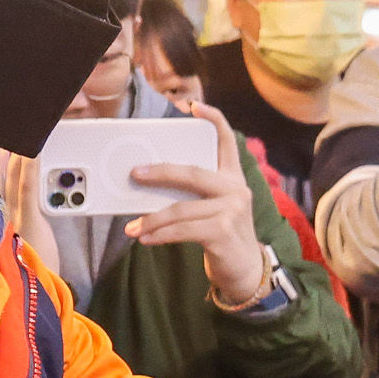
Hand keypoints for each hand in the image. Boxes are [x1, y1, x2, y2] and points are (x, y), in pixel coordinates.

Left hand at [120, 106, 274, 308]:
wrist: (246, 271)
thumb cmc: (223, 236)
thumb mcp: (215, 209)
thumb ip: (195, 194)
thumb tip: (152, 189)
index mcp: (233, 178)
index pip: (227, 141)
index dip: (213, 120)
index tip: (195, 106)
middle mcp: (236, 190)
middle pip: (192, 173)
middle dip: (160, 172)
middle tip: (135, 174)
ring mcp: (231, 210)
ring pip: (181, 208)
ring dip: (152, 219)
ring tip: (133, 228)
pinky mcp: (223, 231)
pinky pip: (182, 229)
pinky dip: (160, 234)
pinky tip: (146, 239)